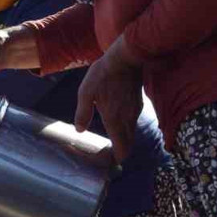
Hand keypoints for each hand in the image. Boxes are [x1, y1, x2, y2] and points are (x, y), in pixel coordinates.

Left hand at [74, 37, 143, 163]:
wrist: (126, 57)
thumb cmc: (104, 73)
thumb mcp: (86, 93)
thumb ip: (83, 113)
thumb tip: (79, 130)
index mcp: (115, 120)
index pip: (122, 150)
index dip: (114, 160)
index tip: (102, 160)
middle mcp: (128, 120)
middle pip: (128, 146)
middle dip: (117, 154)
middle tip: (102, 154)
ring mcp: (135, 112)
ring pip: (130, 136)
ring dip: (120, 142)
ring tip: (106, 142)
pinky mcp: (138, 104)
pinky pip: (132, 124)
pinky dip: (123, 131)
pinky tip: (113, 124)